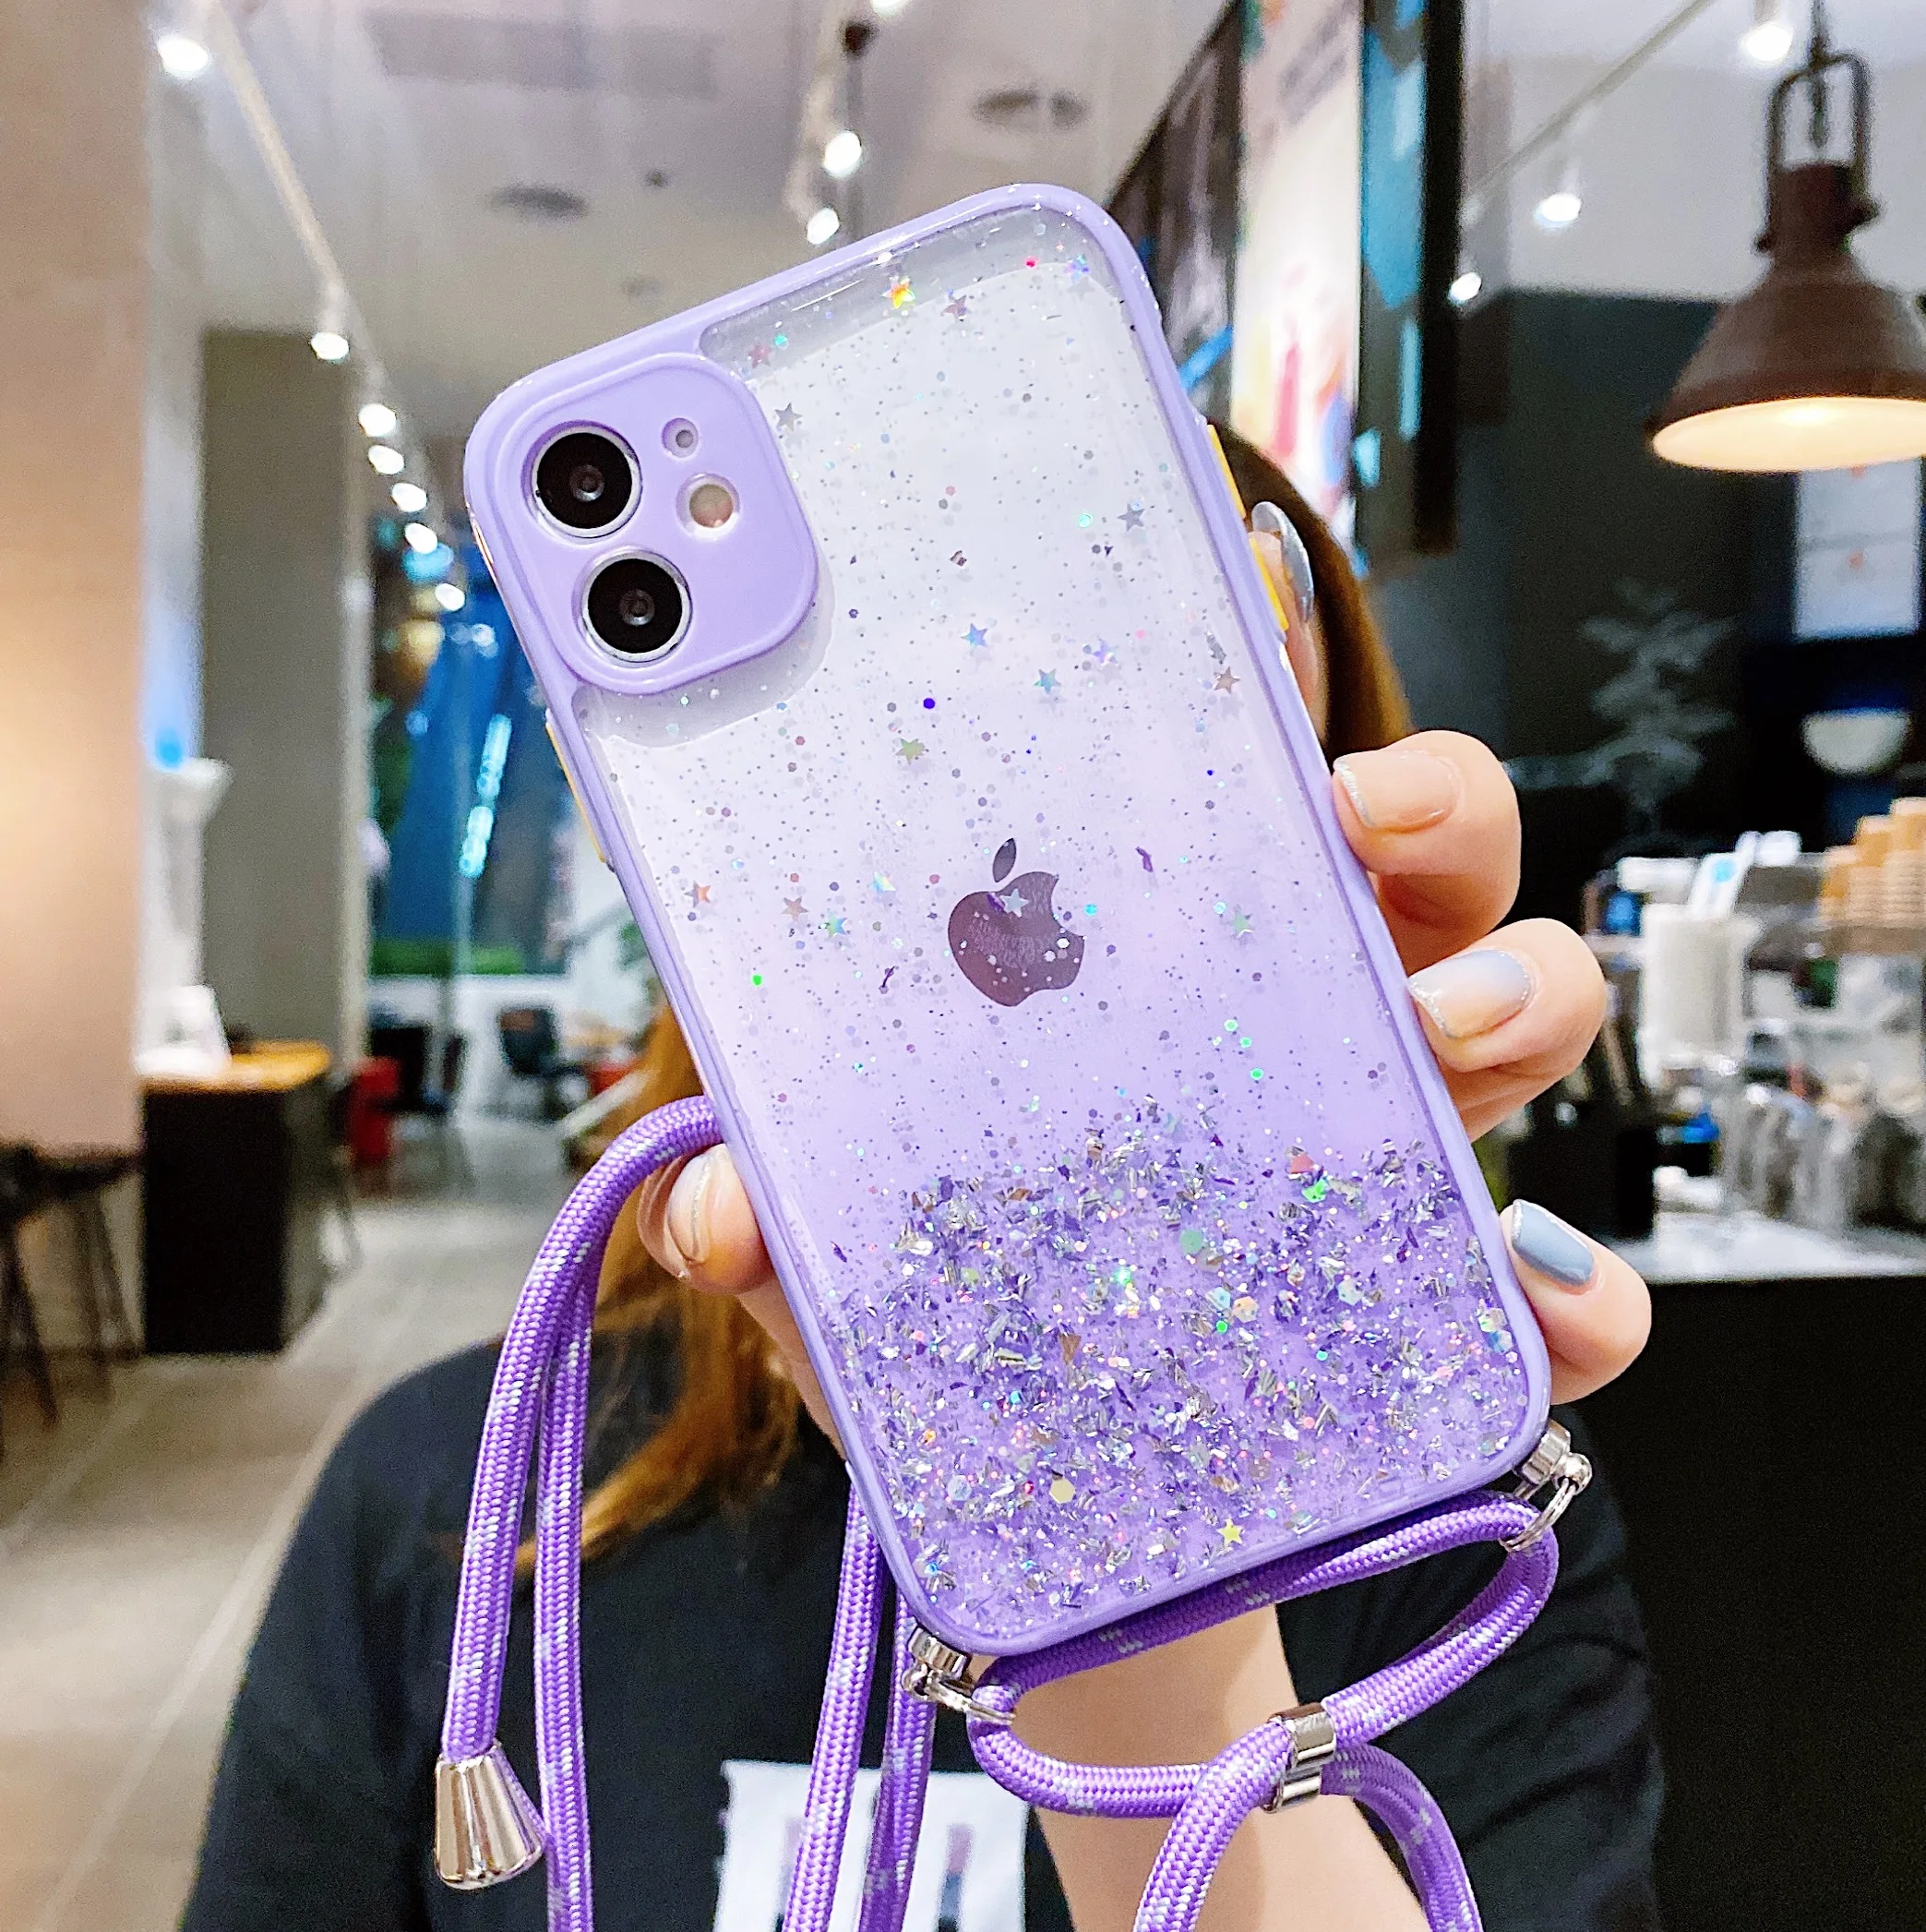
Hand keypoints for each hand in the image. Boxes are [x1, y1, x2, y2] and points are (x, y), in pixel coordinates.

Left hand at [638, 549, 1649, 1421]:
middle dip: (1429, 797)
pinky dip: (1576, 1287)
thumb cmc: (966, 1347)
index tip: (1232, 600)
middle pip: (1420, 856)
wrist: (1065, 1551)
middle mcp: (1300, 1032)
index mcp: (1161, 972)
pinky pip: (1562, 1278)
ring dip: (1515, 993)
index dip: (1251, 674)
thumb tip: (715, 1208)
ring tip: (1442, 1035)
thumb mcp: (847, 1263)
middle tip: (1359, 814)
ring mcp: (1394, 1155)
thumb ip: (769, 1215)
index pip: (1222, 785)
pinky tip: (1541, 1301)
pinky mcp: (1450, 1304)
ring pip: (1522, 1002)